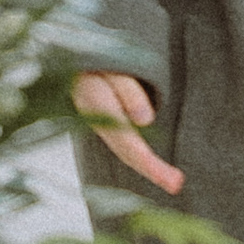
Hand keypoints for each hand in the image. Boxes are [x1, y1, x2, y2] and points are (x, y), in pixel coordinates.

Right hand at [73, 68, 183, 194]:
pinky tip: (155, 167)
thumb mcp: (109, 66)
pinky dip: (141, 159)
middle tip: (176, 184)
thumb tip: (146, 120)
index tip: (168, 177)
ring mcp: (102, 125)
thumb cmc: (92, 59)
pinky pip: (125, 145)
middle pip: (127, 152)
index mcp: (98, 106)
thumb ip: (128, 91)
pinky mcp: (107, 124)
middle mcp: (100, 122)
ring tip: (174, 181)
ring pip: (126, 152)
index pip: (127, 140)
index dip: (148, 162)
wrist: (68, 59)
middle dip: (152, 170)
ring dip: (149, 168)